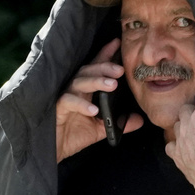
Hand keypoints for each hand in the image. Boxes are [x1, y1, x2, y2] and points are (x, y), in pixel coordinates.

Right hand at [54, 38, 142, 161]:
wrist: (53, 151)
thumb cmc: (73, 135)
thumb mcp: (101, 129)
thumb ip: (119, 123)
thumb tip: (140, 120)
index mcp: (85, 90)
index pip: (96, 68)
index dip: (106, 54)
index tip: (118, 43)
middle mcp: (75, 90)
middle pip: (88, 71)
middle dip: (105, 67)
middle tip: (121, 70)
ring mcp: (64, 97)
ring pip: (79, 82)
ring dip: (96, 81)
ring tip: (113, 85)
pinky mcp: (56, 109)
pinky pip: (68, 102)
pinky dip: (82, 104)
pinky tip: (94, 110)